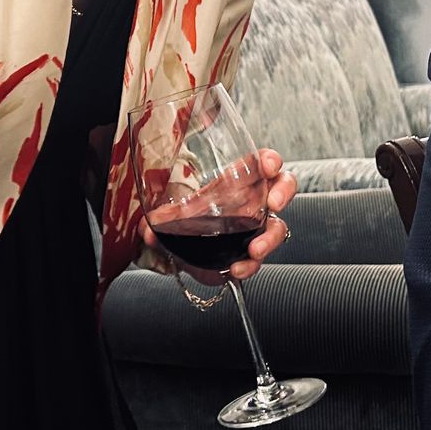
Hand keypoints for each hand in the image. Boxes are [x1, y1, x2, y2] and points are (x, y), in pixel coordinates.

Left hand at [136, 149, 295, 278]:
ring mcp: (255, 227)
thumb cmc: (190, 222)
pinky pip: (258, 258)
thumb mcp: (174, 216)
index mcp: (235, 181)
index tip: (269, 165)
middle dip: (283, 192)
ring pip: (277, 226)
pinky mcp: (251, 252)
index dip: (269, 160)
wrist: (190, 254)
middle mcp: (252, 201)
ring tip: (253, 250)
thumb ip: (161, 221)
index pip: (258, 163)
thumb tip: (147, 230)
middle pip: (282, 186)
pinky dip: (250, 265)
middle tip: (273, 203)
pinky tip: (237, 269)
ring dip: (269, 238)